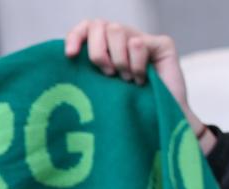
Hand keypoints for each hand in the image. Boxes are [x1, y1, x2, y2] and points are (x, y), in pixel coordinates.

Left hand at [64, 19, 214, 153]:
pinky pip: (137, 44)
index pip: (85, 28)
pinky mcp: (161, 43)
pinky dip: (136, 66)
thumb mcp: (98, 91)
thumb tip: (66, 59)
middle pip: (98, 25)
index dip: (75, 37)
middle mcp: (123, 40)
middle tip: (108, 75)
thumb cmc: (125, 111)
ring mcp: (143, 39)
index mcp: (105, 48)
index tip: (70, 56)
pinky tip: (143, 80)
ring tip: (127, 80)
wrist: (158, 124)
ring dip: (118, 61)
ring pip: (116, 30)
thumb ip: (85, 72)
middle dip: (98, 53)